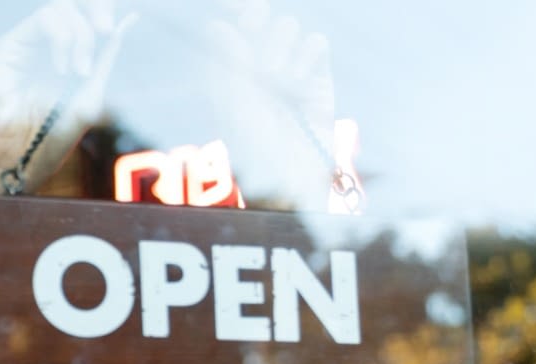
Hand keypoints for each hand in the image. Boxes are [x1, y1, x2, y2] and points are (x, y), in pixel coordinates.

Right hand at [0, 0, 138, 194]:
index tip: (112, 30)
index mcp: (63, 57)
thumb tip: (129, 19)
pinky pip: (44, 18)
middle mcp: (42, 47)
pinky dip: (62, 38)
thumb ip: (105, 60)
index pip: (86, 16)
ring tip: (77, 72)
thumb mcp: (88, 97)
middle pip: (74, 3)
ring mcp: (23, 46)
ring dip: (79, 36)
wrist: (14, 166)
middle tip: (105, 30)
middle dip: (97, 9)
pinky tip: (63, 70)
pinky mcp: (7, 48)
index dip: (102, 10)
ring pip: (61, 8)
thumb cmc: (47, 142)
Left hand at [203, 0, 335, 209]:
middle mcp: (257, 64)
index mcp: (228, 70)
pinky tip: (297, 82)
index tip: (233, 8)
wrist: (292, 175)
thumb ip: (228, 64)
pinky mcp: (317, 74)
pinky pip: (316, 41)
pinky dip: (306, 55)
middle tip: (253, 21)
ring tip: (275, 77)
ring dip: (279, 45)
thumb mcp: (235, 106)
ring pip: (287, 25)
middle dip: (254, 15)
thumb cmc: (254, 149)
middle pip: (258, 16)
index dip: (232, 10)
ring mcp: (289, 66)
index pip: (227, 26)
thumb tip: (218, 26)